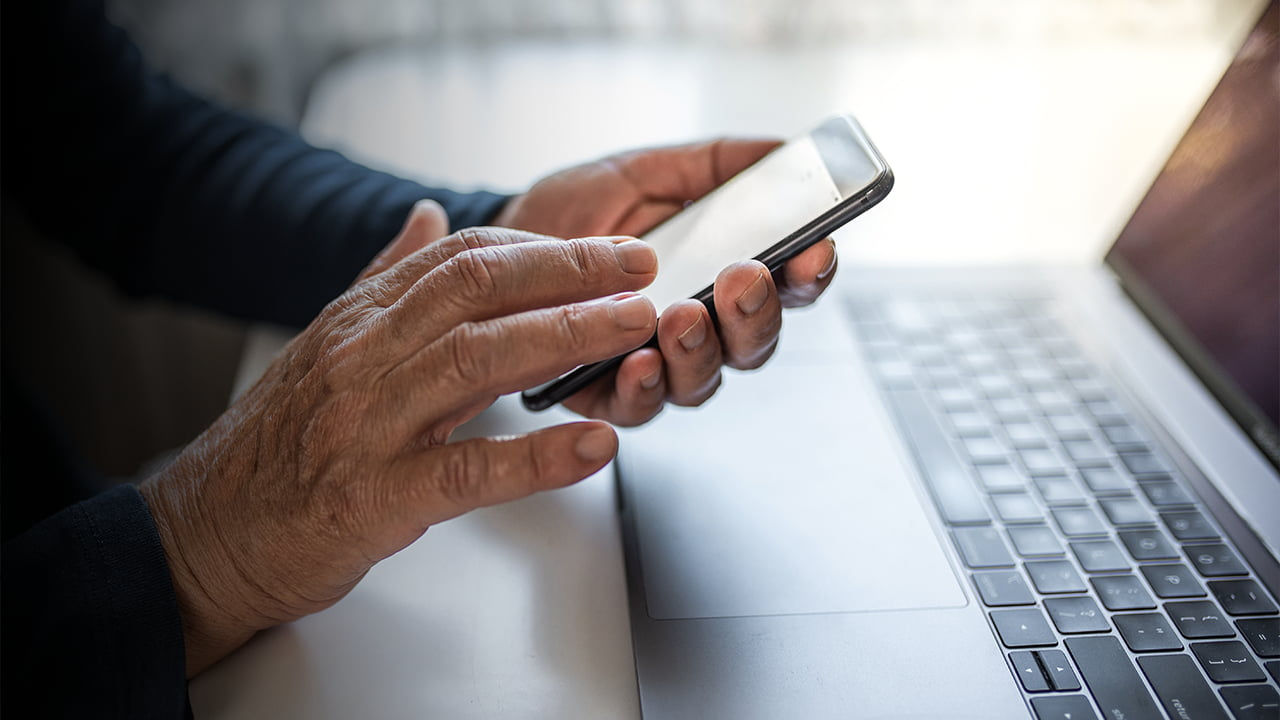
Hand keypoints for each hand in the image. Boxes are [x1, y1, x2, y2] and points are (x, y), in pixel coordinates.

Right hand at [141, 201, 661, 674]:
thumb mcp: (327, 346)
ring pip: (475, 360)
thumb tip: (428, 216)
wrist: (206, 534)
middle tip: (642, 270)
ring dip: (566, 336)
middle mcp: (362, 358)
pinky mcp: (373, 497)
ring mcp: (366, 425)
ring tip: (634, 329)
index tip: (609, 250)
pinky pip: (465, 470)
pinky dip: (535, 458)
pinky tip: (594, 448)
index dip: (546, 248)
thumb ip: (383, 280)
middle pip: (476, 291)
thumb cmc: (278, 445)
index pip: (462, 259)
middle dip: (570, 273)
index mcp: (359, 321)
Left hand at [495, 138, 838, 424]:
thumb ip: (713, 165)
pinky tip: (639, 360)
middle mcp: (700, 330)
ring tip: (683, 316)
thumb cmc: (576, 212)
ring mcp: (657, 366)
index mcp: (721, 278)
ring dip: (701, 350)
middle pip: (755, 342)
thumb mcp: (645, 173)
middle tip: (744, 279)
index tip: (815, 249)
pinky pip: (639, 406)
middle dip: (757, 313)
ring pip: (704, 379)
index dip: (810, 272)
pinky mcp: (605, 394)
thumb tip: (780, 149)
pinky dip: (645, 387)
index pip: (786, 285)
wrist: (501, 242)